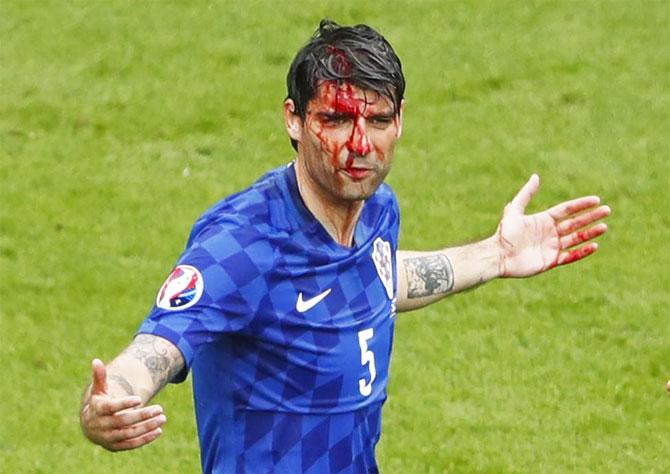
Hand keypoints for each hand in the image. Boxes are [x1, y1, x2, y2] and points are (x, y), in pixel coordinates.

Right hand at [80, 359, 165, 450]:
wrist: (91, 426)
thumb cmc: (99, 403)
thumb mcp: (98, 390)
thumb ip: (100, 377)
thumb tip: (96, 361)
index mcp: (98, 410)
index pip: (111, 408)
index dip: (124, 404)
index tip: (139, 398)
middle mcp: (102, 426)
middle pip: (124, 421)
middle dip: (142, 415)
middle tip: (160, 408)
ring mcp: (108, 438)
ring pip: (129, 434)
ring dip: (147, 427)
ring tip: (162, 418)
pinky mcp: (116, 446)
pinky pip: (131, 444)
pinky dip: (145, 439)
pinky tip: (158, 431)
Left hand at [496, 174, 610, 276]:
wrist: (498, 256)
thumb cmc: (504, 234)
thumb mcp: (514, 210)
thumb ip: (526, 194)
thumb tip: (536, 176)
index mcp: (543, 220)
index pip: (567, 210)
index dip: (581, 205)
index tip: (596, 200)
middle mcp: (549, 233)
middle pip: (575, 223)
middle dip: (591, 217)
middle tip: (607, 211)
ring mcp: (551, 247)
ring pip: (576, 239)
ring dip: (590, 233)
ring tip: (604, 227)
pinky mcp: (550, 261)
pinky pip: (570, 256)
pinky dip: (582, 252)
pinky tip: (594, 245)